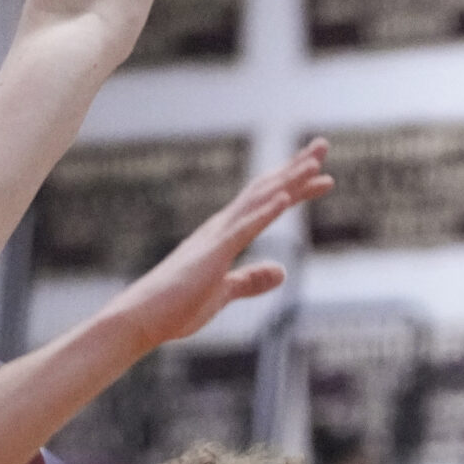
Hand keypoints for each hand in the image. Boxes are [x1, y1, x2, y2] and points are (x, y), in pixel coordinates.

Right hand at [103, 142, 333, 354]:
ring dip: (287, 181)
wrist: (141, 319)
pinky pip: (242, 230)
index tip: (322, 174)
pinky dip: (264, 213)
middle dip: (296, 168)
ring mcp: (216, 238)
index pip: (266, 203)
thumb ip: (251, 280)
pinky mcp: (212, 255)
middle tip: (323, 145)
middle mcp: (221, 227)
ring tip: (314, 162)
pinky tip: (284, 199)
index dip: (294, 186)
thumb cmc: (176, 307)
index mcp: (225, 235)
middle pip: (266, 190)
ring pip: (257, 202)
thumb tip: (282, 272)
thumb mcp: (224, 293)